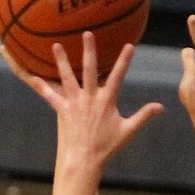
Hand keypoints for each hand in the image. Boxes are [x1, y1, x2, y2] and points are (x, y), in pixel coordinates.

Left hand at [3, 33, 162, 173]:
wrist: (84, 160)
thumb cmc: (106, 147)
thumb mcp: (128, 131)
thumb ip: (143, 116)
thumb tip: (160, 107)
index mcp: (106, 102)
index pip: (117, 77)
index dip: (124, 61)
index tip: (129, 46)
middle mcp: (89, 99)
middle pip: (89, 70)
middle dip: (89, 51)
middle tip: (87, 34)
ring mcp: (74, 103)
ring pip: (67, 77)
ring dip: (62, 61)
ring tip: (56, 45)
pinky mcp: (62, 111)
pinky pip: (50, 96)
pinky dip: (42, 86)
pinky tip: (33, 76)